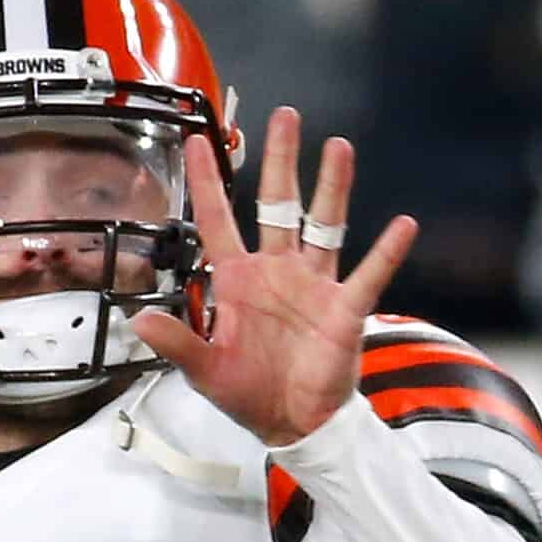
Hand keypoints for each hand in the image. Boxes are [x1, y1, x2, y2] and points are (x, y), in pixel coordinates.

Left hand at [129, 107, 415, 447]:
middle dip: (282, 161)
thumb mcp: (204, 369)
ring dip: (332, 188)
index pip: (219, 219)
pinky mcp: (344, 309)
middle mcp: (277, 270)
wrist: (293, 424)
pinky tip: (403, 225)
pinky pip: (368, 275)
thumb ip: (177, 341)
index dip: (208, 181)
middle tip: (285, 117)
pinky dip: (385, 253)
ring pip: (323, 225)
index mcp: (238, 279)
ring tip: (338, 147)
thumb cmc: (248, 392)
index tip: (199, 139)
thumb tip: (138, 321)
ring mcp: (313, 285)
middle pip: (279, 204)